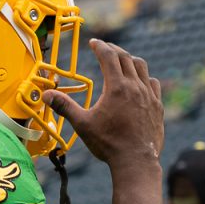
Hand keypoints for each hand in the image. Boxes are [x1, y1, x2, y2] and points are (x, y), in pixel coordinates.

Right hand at [44, 39, 163, 167]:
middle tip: (105, 47)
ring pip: (142, 67)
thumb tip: (47, 95)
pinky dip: (145, 77)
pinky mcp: (157, 106)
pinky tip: (141, 81)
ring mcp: (149, 95)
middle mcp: (135, 87)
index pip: (108, 56)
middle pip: (125, 58)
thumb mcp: (82, 124)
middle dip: (114, 49)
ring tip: (122, 60)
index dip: (100, 46)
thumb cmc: (108, 143)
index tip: (93, 42)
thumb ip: (65, 107)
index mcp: (117, 87)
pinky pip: (154, 83)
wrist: (136, 161)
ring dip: (130, 59)